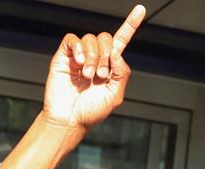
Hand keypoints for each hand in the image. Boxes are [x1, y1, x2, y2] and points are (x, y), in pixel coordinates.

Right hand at [42, 5, 144, 128]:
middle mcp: (94, 58)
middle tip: (101, 75)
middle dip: (106, 54)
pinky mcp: (63, 57)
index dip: (131, 25)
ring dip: (92, 57)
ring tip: (88, 76)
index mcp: (109, 66)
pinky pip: (72, 39)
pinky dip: (78, 48)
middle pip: (106, 37)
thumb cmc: (90, 112)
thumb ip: (121, 72)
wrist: (68, 120)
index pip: (121, 40)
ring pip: (90, 39)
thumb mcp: (114, 95)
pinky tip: (80, 63)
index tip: (140, 10)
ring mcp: (78, 56)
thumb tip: (117, 52)